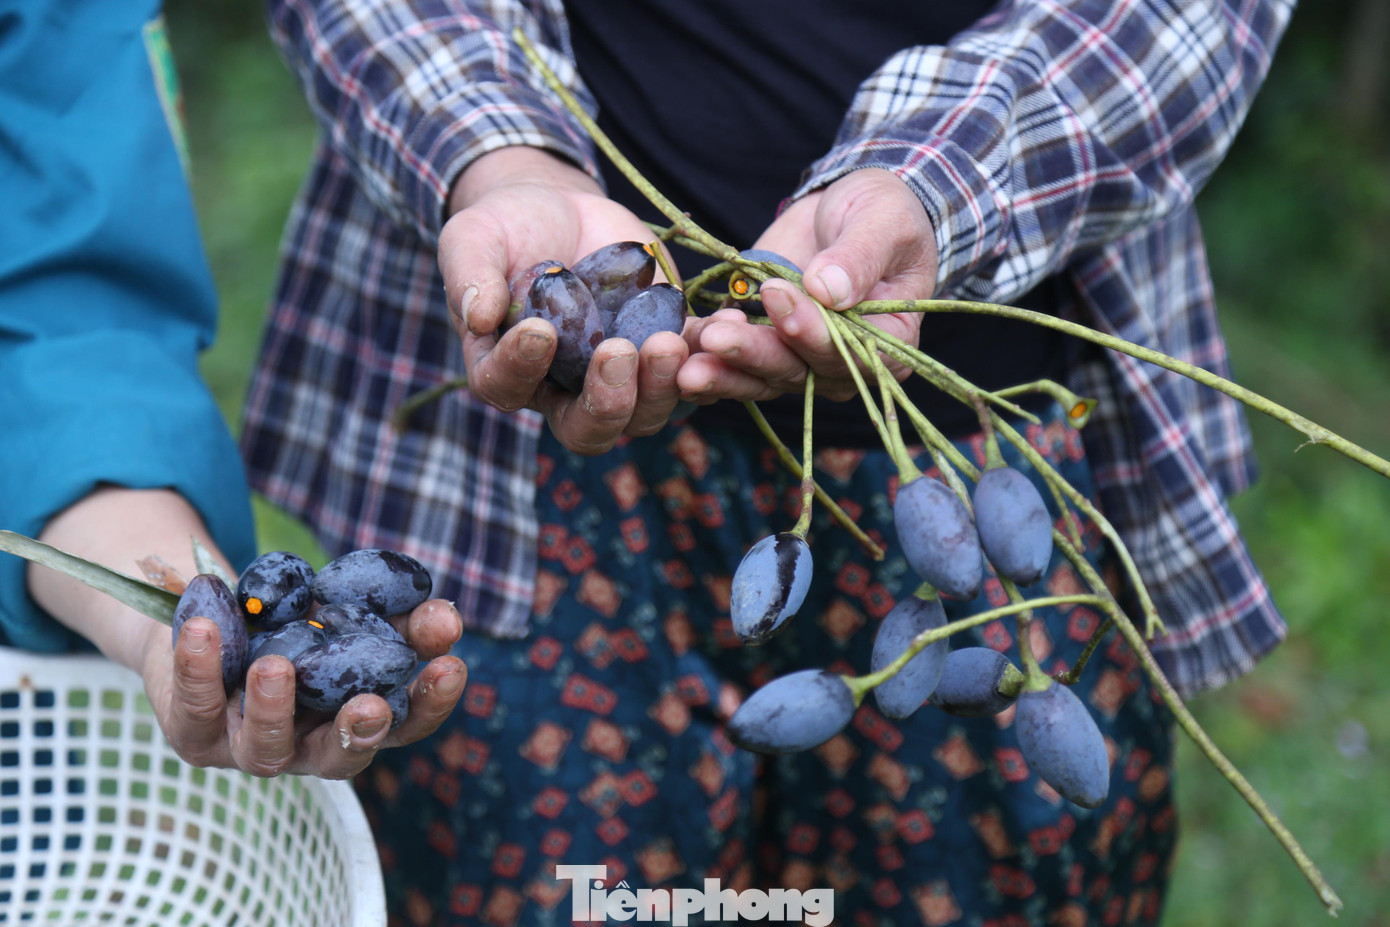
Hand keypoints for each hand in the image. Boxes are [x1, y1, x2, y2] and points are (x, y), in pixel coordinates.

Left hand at [30, 487, 466, 780]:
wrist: (208, 621)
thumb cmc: (295, 621)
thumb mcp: (349, 610)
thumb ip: (397, 616)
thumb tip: (446, 617)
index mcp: (354, 720)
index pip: (406, 726)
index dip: (431, 703)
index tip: (450, 665)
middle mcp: (308, 747)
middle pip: (340, 759)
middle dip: (358, 733)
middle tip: (371, 706)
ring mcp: (249, 749)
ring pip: (265, 749)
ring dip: (274, 708)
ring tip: (276, 665)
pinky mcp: (194, 734)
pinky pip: (197, 706)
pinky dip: (198, 667)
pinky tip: (202, 628)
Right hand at [438, 147, 688, 452]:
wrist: (560, 210)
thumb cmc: (505, 229)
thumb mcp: (474, 238)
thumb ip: (469, 277)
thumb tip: (479, 316)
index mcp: (508, 370)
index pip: (507, 388)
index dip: (522, 368)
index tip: (540, 331)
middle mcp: (565, 389)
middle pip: (589, 427)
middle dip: (608, 399)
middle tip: (619, 350)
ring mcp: (622, 376)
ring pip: (647, 412)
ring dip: (662, 385)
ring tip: (670, 342)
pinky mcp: (663, 346)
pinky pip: (696, 369)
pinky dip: (713, 354)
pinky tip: (726, 324)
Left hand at [677, 168, 937, 402]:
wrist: (847, 208)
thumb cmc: (883, 212)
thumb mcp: (883, 222)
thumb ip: (859, 256)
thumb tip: (827, 290)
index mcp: (887, 344)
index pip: (847, 352)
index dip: (811, 331)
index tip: (777, 296)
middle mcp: (843, 366)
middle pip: (797, 371)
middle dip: (754, 353)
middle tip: (716, 336)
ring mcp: (800, 361)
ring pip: (759, 377)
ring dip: (723, 370)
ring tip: (688, 357)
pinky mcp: (763, 348)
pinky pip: (733, 365)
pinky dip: (707, 361)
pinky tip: (679, 353)